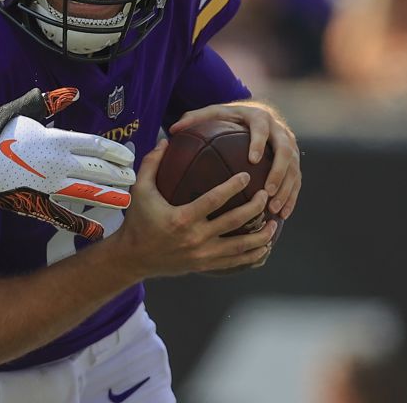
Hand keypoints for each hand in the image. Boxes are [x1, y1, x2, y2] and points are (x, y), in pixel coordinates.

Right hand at [0, 88, 135, 239]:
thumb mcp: (20, 110)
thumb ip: (48, 103)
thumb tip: (71, 92)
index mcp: (54, 139)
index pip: (94, 146)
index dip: (114, 152)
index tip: (129, 157)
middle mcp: (56, 164)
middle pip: (96, 170)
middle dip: (117, 175)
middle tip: (133, 179)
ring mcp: (46, 186)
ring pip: (86, 193)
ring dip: (107, 196)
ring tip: (125, 199)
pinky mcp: (34, 203)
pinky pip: (62, 216)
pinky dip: (80, 223)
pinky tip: (95, 229)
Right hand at [110, 140, 278, 278]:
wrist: (132, 257)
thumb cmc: (137, 221)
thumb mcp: (140, 190)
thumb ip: (152, 164)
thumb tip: (165, 141)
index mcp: (181, 218)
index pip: (214, 200)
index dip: (232, 187)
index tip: (246, 176)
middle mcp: (195, 238)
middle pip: (234, 222)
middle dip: (254, 208)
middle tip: (264, 195)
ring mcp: (202, 254)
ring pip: (241, 246)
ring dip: (261, 235)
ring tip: (273, 223)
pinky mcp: (205, 265)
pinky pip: (236, 262)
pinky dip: (253, 255)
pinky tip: (265, 246)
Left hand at [169, 101, 300, 218]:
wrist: (256, 114)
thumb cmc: (228, 117)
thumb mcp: (211, 113)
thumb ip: (194, 119)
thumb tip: (172, 130)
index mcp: (260, 117)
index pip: (262, 129)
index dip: (259, 143)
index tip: (252, 160)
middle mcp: (280, 131)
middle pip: (286, 151)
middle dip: (278, 172)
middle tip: (266, 191)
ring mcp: (290, 147)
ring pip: (294, 170)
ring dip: (286, 190)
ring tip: (273, 209)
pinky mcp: (294, 161)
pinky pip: (296, 181)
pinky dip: (290, 198)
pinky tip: (281, 215)